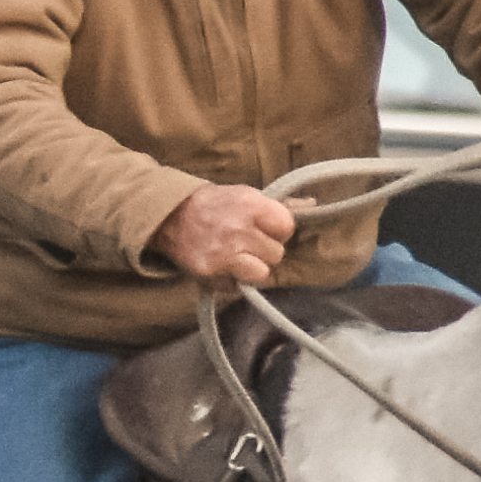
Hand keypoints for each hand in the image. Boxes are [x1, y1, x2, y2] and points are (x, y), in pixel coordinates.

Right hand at [153, 182, 298, 284]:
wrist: (169, 217)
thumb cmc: (212, 205)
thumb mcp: (244, 195)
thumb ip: (276, 205)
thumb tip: (311, 205)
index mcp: (250, 204)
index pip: (287, 227)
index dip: (279, 231)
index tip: (267, 229)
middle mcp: (239, 229)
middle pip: (276, 254)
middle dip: (265, 250)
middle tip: (248, 243)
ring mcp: (224, 254)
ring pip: (262, 273)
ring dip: (252, 268)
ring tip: (238, 257)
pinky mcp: (211, 273)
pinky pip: (238, 286)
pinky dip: (233, 280)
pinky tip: (222, 265)